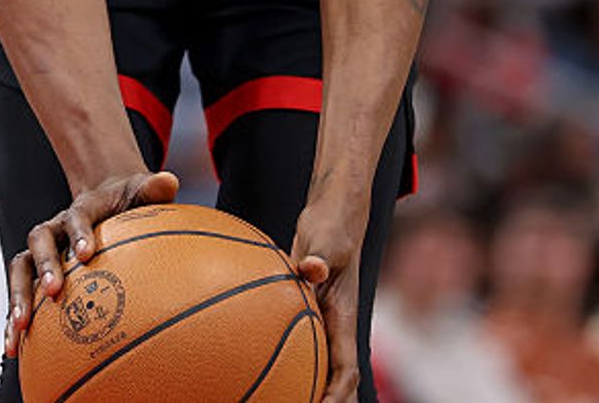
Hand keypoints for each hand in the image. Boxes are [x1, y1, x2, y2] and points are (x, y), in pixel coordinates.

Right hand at [4, 169, 177, 355]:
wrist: (105, 201)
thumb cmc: (128, 201)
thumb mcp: (140, 192)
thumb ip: (153, 189)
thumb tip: (169, 182)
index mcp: (82, 209)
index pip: (77, 216)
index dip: (79, 233)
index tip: (86, 254)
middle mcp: (56, 227)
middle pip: (40, 238)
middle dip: (44, 264)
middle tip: (53, 291)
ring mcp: (43, 250)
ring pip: (21, 267)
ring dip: (17, 295)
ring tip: (20, 328)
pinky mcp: (35, 273)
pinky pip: (20, 294)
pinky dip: (13, 320)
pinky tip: (14, 349)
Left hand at [291, 199, 366, 402]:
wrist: (334, 214)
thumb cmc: (332, 225)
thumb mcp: (327, 239)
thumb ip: (320, 256)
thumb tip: (310, 269)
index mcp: (345, 319)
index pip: (346, 370)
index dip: (336, 396)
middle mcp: (336, 328)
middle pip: (337, 381)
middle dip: (325, 400)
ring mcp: (323, 322)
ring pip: (318, 368)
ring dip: (306, 387)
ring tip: (272, 397)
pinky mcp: (307, 312)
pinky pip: (299, 345)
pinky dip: (284, 362)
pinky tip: (252, 366)